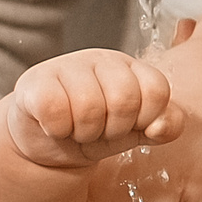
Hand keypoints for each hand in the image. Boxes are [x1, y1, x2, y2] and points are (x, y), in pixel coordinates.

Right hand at [5, 48, 184, 167]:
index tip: (132, 126)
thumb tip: (158, 126)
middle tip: (101, 130)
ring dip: (85, 132)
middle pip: (125, 99)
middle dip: (114, 128)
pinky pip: (55, 110)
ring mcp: (66, 66)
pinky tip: (55, 125)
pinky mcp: (35, 82)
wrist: (49, 142)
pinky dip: (58, 128)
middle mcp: (101, 59)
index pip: (157, 89)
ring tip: (78, 129)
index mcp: (131, 68)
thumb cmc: (98, 131)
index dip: (147, 119)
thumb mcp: (138, 131)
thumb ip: (166, 125)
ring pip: (89, 107)